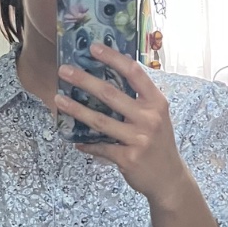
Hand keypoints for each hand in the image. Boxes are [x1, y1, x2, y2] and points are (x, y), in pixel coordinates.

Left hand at [56, 44, 188, 204]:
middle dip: (84, 80)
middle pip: (111, 94)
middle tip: (64, 71)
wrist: (169, 178)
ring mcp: (139, 138)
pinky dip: (86, 143)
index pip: (134, 73)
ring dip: (76, 109)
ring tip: (58, 99)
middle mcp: (149, 118)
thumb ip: (138, 100)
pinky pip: (101, 147)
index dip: (113, 58)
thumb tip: (106, 80)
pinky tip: (75, 140)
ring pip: (100, 120)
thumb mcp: (156, 117)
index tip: (94, 48)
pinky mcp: (128, 158)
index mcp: (157, 102)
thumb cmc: (158, 143)